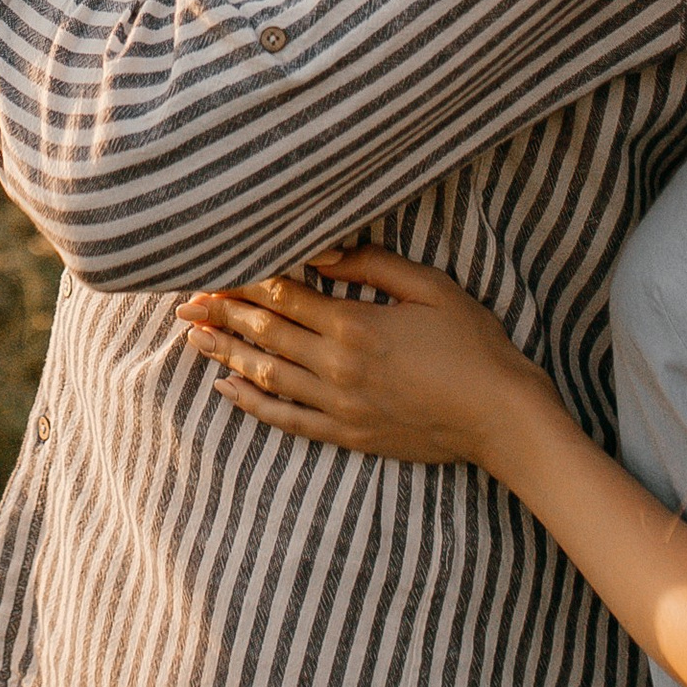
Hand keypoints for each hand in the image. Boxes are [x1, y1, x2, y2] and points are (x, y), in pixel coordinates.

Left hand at [177, 246, 553, 466]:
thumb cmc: (474, 345)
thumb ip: (374, 265)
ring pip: (267, 375)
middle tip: (186, 301)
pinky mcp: (346, 434)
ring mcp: (338, 406)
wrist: (500, 417)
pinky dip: (253, 404)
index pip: (283, 296)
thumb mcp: (431, 288)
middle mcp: (337, 367)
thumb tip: (322, 252)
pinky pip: (286, 420)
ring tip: (193, 337)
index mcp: (356, 325)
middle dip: (223, 314)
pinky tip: (228, 389)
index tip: (214, 269)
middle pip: (266, 333)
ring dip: (227, 353)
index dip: (244, 281)